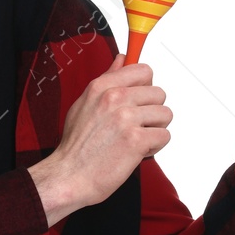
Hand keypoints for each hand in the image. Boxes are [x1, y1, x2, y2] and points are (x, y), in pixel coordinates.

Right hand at [36, 55, 171, 217]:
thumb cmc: (76, 145)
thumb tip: (122, 59)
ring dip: (154, 130)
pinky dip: (153, 147)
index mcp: (102, 86)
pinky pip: (164, 136)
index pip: (143, 70)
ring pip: (165, 115)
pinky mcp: (136, 140)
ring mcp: (126, 118)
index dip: (145, 86)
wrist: (69, 176)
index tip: (139, 98)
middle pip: (159, 93)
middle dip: (151, 112)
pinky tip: (135, 152)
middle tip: (133, 126)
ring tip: (133, 139)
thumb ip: (108, 79)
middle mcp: (114, 98)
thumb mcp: (84, 104)